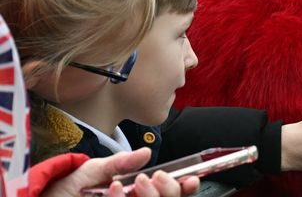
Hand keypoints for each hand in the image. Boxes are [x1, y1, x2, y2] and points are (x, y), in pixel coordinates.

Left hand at [41, 148, 199, 196]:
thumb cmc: (68, 188)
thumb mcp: (94, 170)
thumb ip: (120, 162)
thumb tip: (145, 153)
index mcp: (139, 193)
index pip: (173, 194)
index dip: (185, 188)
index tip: (189, 179)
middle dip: (167, 190)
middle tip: (152, 177)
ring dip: (149, 196)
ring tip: (131, 182)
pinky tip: (113, 191)